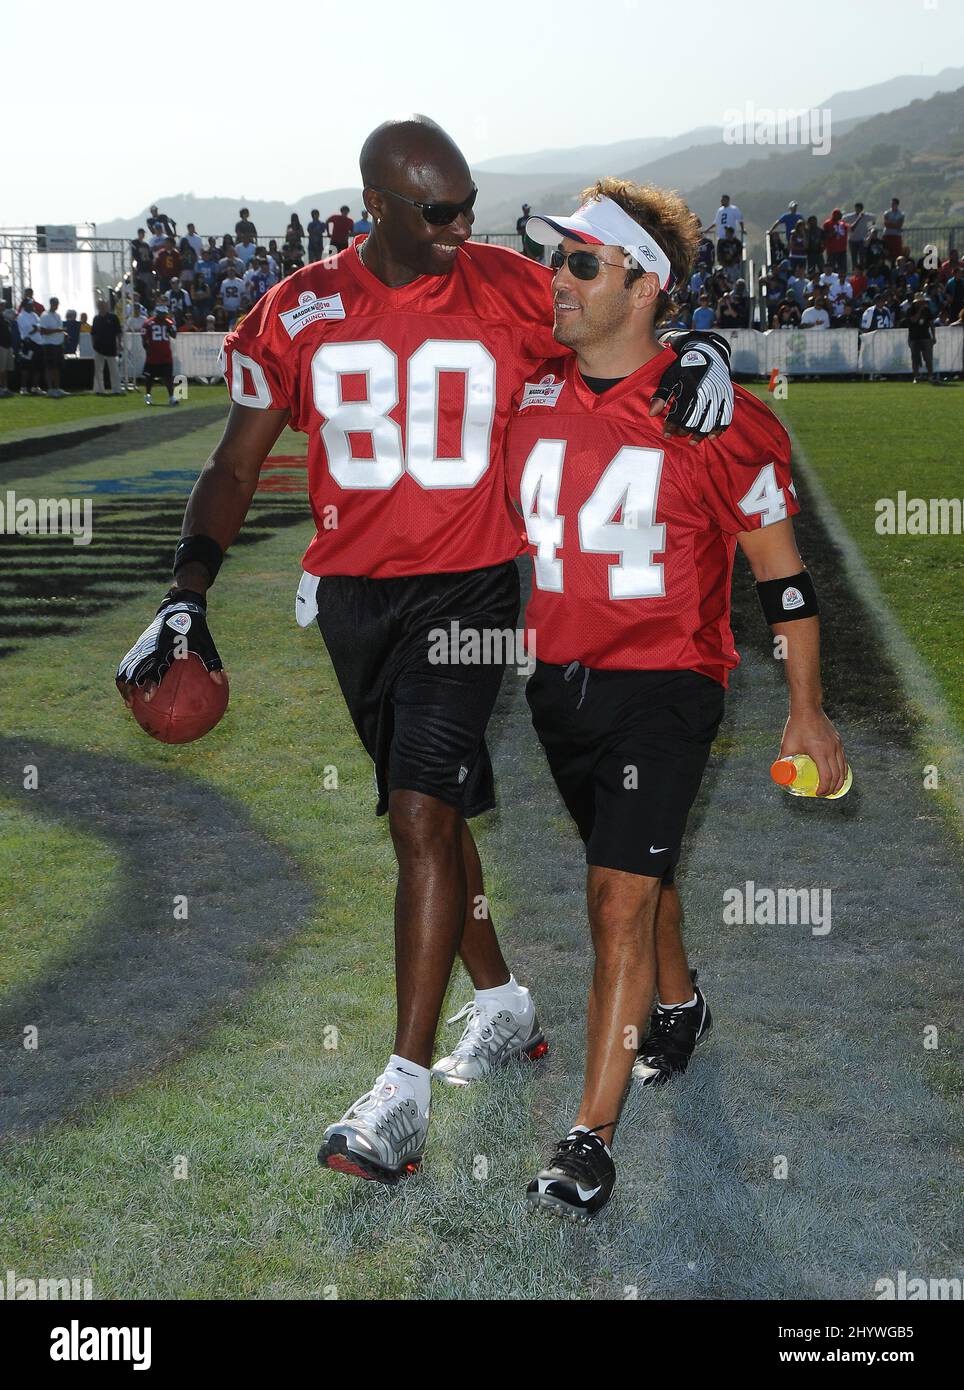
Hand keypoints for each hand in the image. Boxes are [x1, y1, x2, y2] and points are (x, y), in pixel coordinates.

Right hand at [115, 588, 222, 704]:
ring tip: (128, 701)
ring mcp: (142, 646)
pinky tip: (133, 688)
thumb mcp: (205, 643)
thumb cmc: (194, 627)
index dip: (150, 682)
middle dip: (127, 687)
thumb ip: (211, 662)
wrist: (179, 607)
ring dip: (123, 683)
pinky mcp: (140, 645)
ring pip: (125, 666)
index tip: (149, 698)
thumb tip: (220, 681)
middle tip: (131, 704)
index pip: (154, 667)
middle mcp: (149, 647)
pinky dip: (126, 675)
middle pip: (131, 669)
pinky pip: (129, 662)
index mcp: (164, 648)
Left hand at [651, 330, 734, 441]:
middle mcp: (706, 392)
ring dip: (700, 434)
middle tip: (679, 435)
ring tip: (693, 441)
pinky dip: (719, 429)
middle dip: (685, 431)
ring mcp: (719, 394)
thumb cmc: (685, 367)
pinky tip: (711, 436)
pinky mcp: (728, 395)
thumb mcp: (670, 376)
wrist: (709, 352)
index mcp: (689, 387)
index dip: (672, 426)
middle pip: (695, 420)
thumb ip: (661, 395)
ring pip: (710, 421)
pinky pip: (726, 416)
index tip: (666, 434)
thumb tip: (652, 413)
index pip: (679, 414)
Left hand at [779, 708, 847, 795]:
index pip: (826, 776)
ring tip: (833, 789)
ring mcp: (837, 745)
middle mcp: (831, 750)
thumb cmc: (796, 726)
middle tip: (824, 795)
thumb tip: (778, 772)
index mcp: (820, 752)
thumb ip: (783, 759)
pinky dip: (843, 770)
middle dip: (832, 788)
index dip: (823, 789)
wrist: (807, 708)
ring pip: (843, 768)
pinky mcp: (838, 741)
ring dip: (839, 781)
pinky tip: (839, 775)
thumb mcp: (787, 745)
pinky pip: (843, 760)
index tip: (818, 794)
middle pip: (837, 775)